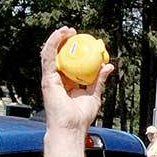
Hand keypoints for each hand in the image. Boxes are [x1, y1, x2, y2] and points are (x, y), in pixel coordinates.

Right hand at [40, 27, 113, 156]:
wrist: (72, 127)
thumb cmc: (81, 117)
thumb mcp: (94, 94)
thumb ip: (99, 80)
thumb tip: (108, 65)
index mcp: (67, 83)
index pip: (69, 62)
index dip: (74, 50)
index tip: (83, 40)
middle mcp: (57, 79)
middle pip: (59, 56)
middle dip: (64, 41)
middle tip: (74, 31)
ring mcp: (51, 78)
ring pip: (51, 53)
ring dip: (58, 38)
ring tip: (67, 29)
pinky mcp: (47, 78)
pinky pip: (49, 56)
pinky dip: (53, 43)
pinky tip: (60, 35)